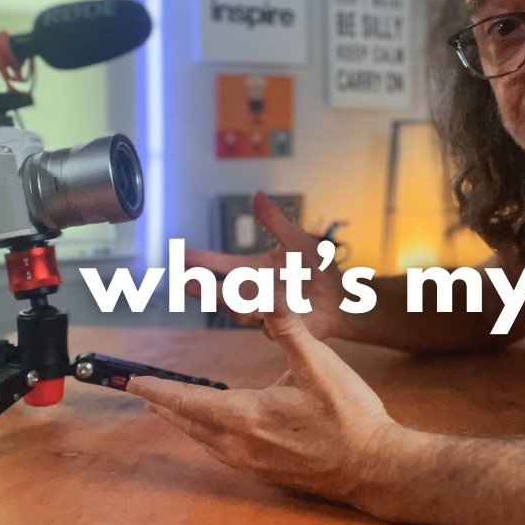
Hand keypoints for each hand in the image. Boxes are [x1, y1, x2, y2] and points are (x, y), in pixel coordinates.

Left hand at [126, 309, 400, 503]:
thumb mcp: (320, 363)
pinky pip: (222, 453)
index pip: (188, 400)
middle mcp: (241, 443)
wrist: (375, 466)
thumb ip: (288, 328)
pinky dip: (206, 437)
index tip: (131, 381)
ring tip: (168, 410)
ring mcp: (253, 462)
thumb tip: (264, 297)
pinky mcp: (266, 473)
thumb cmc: (350, 416)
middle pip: (188, 423)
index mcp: (247, 414)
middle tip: (141, 392)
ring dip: (183, 422)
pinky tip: (213, 432)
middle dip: (163, 405)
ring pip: (204, 441)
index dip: (157, 389)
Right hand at [185, 192, 346, 339]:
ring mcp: (264, 313)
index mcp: (254, 270)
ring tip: (229, 295)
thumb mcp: (298, 240)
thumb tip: (257, 195)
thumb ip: (275, 221)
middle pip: (223, 292)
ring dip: (238, 303)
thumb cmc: (320, 270)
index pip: (223, 265)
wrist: (343, 299)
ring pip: (240, 312)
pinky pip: (266, 326)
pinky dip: (267, 317)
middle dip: (204, 288)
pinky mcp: (279, 329)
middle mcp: (254, 293)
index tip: (181, 254)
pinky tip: (272, 309)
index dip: (202, 260)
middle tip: (186, 283)